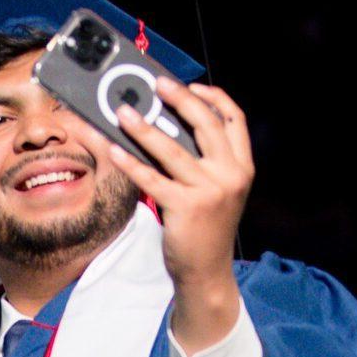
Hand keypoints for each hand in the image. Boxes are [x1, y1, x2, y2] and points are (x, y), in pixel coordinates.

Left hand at [83, 78, 251, 353]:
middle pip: (206, 124)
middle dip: (180, 98)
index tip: (192, 84)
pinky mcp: (186, 207)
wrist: (207, 272)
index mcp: (242, 166)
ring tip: (123, 112)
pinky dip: (130, 162)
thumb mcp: (217, 189)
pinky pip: (151, 178)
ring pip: (172, 149)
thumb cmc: (206, 227)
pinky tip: (113, 148)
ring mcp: (210, 191)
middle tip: (156, 84)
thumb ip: (204, 160)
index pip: (235, 118)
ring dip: (144, 127)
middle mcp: (231, 174)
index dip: (214, 96)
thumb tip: (166, 124)